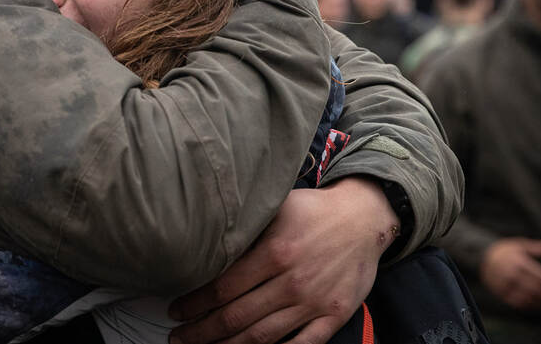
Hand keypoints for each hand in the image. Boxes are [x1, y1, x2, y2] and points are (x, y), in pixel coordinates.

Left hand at [168, 178, 396, 343]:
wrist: (365, 218)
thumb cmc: (314, 210)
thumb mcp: (276, 209)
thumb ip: (246, 230)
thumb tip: (207, 245)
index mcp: (274, 252)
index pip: (223, 288)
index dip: (195, 304)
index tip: (176, 311)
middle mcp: (292, 281)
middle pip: (237, 317)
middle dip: (202, 331)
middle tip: (179, 337)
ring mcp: (314, 302)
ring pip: (263, 336)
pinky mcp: (334, 314)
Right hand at [480, 238, 540, 310]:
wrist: (481, 257)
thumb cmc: (504, 251)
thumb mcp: (518, 244)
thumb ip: (535, 247)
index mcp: (518, 262)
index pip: (539, 275)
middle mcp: (512, 274)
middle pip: (536, 288)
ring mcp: (505, 285)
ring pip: (528, 297)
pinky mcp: (501, 293)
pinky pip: (517, 303)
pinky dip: (530, 305)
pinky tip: (538, 304)